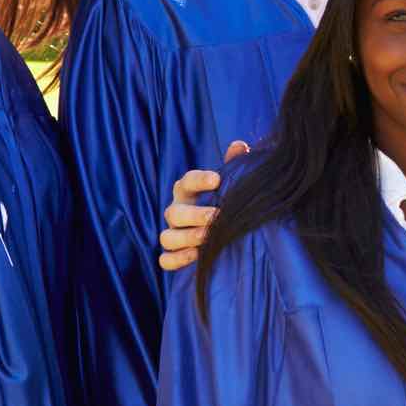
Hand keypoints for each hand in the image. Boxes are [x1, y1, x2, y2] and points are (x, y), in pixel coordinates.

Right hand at [158, 140, 247, 271]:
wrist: (226, 237)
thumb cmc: (226, 204)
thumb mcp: (233, 186)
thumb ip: (235, 166)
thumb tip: (240, 145)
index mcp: (189, 193)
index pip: (186, 181)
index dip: (199, 180)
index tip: (217, 179)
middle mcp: (177, 213)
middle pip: (174, 212)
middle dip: (194, 214)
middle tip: (216, 215)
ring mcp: (173, 235)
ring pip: (167, 237)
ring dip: (186, 237)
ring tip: (207, 237)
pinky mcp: (174, 257)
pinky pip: (166, 260)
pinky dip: (177, 258)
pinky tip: (196, 256)